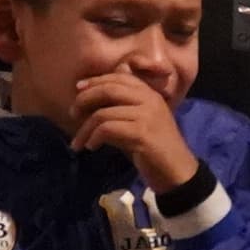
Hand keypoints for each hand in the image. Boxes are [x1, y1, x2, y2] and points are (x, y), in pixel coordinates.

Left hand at [71, 74, 198, 190]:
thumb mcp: (138, 123)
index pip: (119, 76)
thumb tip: (94, 99)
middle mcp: (150, 100)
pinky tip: (92, 146)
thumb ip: (123, 108)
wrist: (177, 173)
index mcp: (150, 94)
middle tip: (72, 113)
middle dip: (85, 99)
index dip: (96, 80)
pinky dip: (94, 137)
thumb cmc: (155, 149)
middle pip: (109, 89)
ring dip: (85, 128)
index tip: (79, 89)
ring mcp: (147, 116)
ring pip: (104, 113)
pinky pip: (108, 129)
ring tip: (79, 142)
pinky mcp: (142, 134)